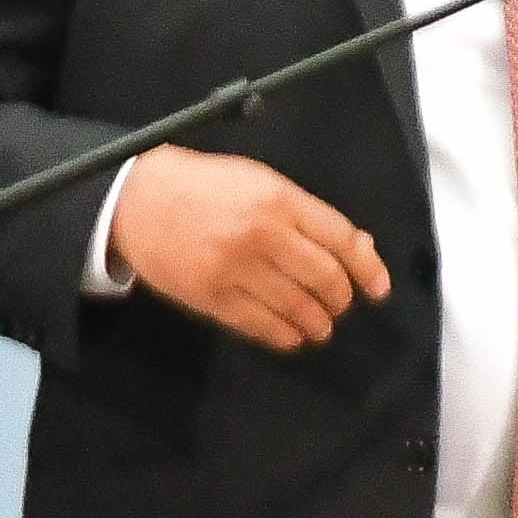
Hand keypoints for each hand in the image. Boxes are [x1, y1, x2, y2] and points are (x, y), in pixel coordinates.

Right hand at [107, 146, 389, 351]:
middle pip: (323, 278)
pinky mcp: (210, 296)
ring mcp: (234, 268)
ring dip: (317, 322)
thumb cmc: (207, 187)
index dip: (367, 268)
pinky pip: (259, 325)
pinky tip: (293, 336)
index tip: (379, 288)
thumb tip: (359, 246)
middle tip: (342, 306)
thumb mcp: (262, 182)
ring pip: (295, 307)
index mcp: (278, 199)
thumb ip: (309, 214)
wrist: (139, 200)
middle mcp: (261, 234)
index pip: (340, 239)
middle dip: (341, 299)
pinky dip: (284, 335)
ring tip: (322, 326)